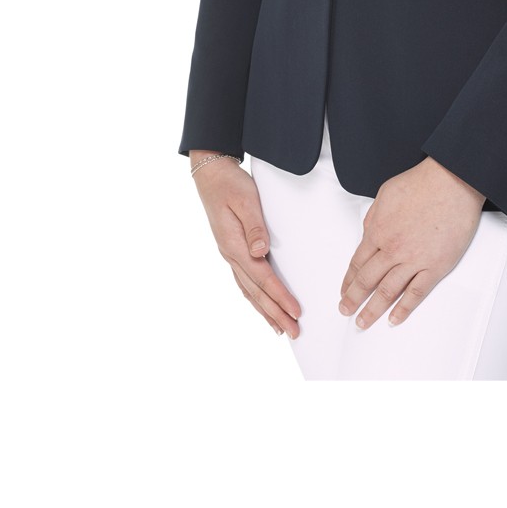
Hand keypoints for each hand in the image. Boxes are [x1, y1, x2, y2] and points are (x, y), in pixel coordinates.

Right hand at [190, 152, 301, 338]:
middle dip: (275, 313)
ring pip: (249, 290)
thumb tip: (260, 252)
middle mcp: (231, 255)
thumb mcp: (246, 200)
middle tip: (294, 333)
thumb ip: (254, 226)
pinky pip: (245, 281)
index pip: (262, 278)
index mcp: (234, 246)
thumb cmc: (230, 184)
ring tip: (279, 328)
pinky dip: (255, 297)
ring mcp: (229, 254)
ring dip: (265, 311)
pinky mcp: (232, 250)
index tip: (296, 312)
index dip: (279, 297)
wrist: (211, 174)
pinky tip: (261, 305)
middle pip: (255, 292)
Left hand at [338, 156, 486, 329]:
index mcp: (377, 230)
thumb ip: (373, 217)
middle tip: (345, 311)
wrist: (452, 181)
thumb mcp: (384, 194)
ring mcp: (414, 259)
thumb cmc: (422, 183)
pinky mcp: (435, 266)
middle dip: (353, 299)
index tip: (344, 291)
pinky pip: (416, 293)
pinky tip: (394, 319)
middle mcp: (392, 249)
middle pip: (367, 281)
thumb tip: (368, 232)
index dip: (348, 280)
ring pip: (387, 292)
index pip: (357, 263)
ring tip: (363, 322)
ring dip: (372, 310)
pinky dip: (403, 309)